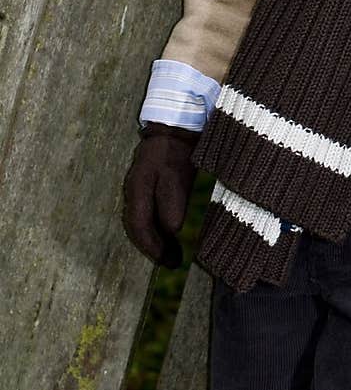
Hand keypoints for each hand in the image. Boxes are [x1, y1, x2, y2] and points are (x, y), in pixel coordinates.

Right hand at [122, 123, 200, 268]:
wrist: (175, 126)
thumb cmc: (178, 151)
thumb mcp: (178, 175)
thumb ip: (173, 201)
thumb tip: (171, 230)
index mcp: (138, 190)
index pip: (139, 226)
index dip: (153, 247)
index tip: (170, 261)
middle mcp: (132, 191)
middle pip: (136, 227)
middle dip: (152, 248)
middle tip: (172, 262)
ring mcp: (137, 187)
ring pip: (140, 221)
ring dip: (153, 239)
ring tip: (171, 253)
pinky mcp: (145, 185)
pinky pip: (145, 213)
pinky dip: (155, 227)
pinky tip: (168, 234)